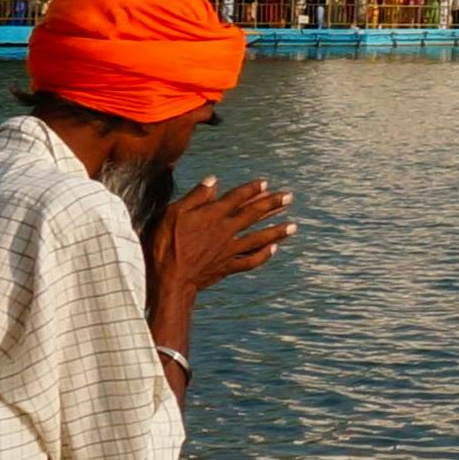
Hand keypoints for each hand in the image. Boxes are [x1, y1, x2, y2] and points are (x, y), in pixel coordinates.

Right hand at [151, 177, 295, 307]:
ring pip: (258, 238)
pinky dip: (263, 255)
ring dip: (277, 231)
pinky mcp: (228, 266)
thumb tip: (213, 181)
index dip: (251, 190)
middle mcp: (225, 230)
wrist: (169, 279)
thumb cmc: (165, 244)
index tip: (266, 184)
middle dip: (273, 205)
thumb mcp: (173, 214)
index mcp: (212, 215)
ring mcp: (229, 250)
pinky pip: (251, 261)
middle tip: (289, 197)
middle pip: (253, 215)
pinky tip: (273, 250)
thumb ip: (195, 197)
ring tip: (293, 226)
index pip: (237, 198)